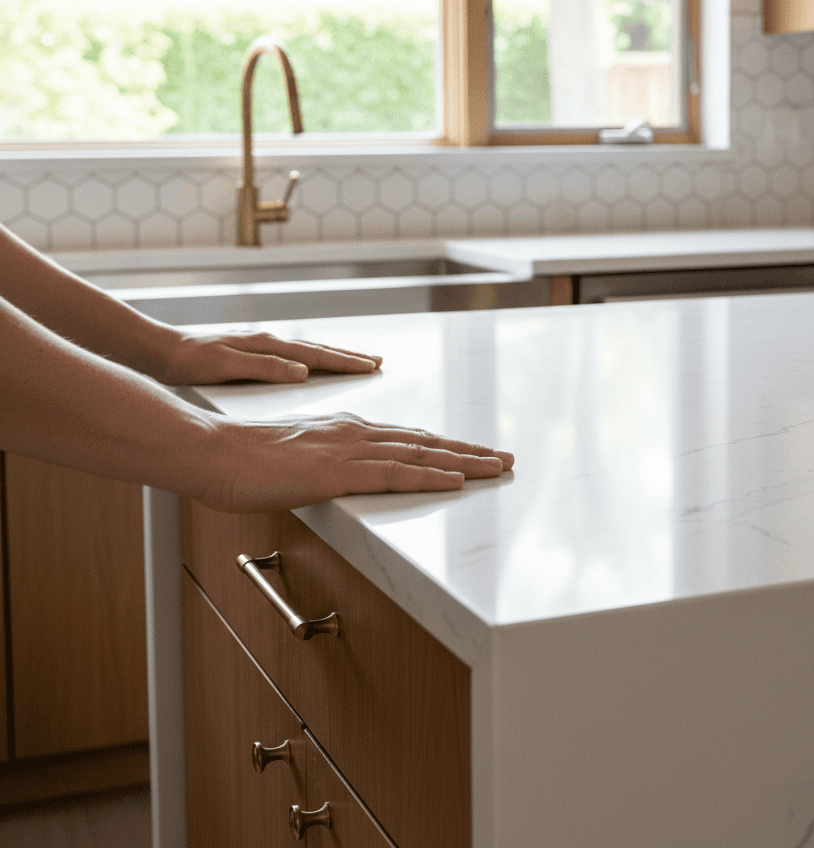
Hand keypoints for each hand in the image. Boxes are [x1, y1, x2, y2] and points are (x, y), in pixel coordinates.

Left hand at [156, 331, 381, 385]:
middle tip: (377, 361)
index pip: (316, 355)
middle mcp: (269, 343)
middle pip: (319, 350)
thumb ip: (266, 368)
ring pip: (308, 352)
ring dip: (334, 357)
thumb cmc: (189, 363)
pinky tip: (316, 366)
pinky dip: (314, 360)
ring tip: (357, 362)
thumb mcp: (226, 367)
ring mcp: (262, 347)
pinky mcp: (253, 354)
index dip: (346, 363)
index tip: (372, 367)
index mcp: (267, 346)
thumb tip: (303, 372)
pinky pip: (294, 356)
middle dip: (350, 356)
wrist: (158, 352)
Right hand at [204, 412, 513, 511]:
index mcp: (345, 432)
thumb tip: (337, 479)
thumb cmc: (242, 462)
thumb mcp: (293, 461)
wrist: (210, 452)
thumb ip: (322, 466)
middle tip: (506, 457)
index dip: (445, 447)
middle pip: (426, 442)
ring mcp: (348, 450)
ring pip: (421, 453)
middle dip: (469, 451)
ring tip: (499, 467)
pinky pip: (395, 473)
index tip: (475, 453)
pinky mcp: (337, 471)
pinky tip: (457, 479)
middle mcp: (355, 434)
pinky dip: (430, 475)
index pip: (408, 439)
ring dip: (465, 461)